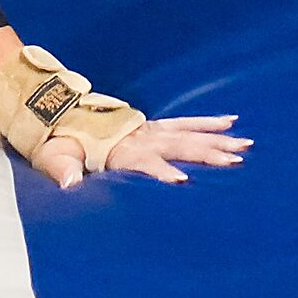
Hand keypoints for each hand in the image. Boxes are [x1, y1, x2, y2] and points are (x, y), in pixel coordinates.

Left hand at [34, 113, 247, 188]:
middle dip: (205, 153)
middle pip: (177, 145)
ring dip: (217, 140)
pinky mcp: (152, 126)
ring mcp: (148, 129)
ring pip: (188, 134)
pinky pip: (185, 122)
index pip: (144, 162)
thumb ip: (62, 169)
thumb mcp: (52, 156)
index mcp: (117, 149)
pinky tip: (231, 121)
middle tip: (234, 160)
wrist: (56, 113)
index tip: (181, 180)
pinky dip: (208, 122)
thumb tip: (68, 184)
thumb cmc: (55, 141)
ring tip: (245, 145)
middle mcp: (139, 137)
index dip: (160, 170)